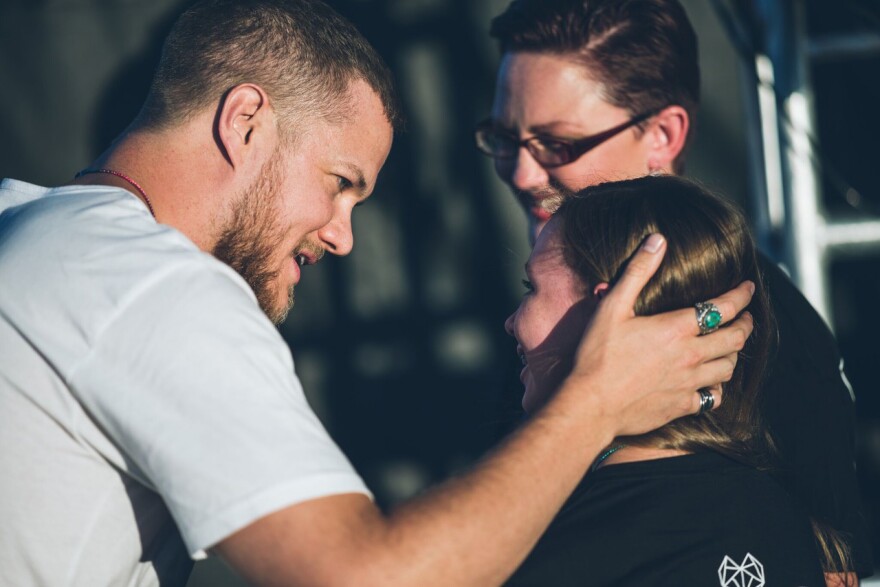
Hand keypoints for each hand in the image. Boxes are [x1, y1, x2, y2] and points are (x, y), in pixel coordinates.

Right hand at [566, 234, 753, 436]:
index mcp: (676, 328)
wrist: (591, 404)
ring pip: (729, 367)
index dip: (741, 295)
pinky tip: (711, 382)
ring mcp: (688, 383)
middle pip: (736, 338)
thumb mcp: (612, 307)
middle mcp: (690, 356)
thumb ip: (638, 272)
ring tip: (731, 345)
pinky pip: (713, 397)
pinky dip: (718, 387)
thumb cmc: (597, 355)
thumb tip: (658, 240)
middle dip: (746, 323)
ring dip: (734, 353)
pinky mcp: (681, 406)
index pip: (724, 307)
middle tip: (746, 316)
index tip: (749, 288)